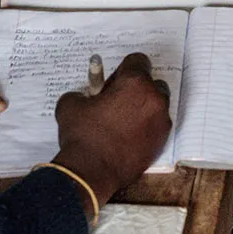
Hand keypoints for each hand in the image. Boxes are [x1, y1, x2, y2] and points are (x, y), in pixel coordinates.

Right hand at [52, 51, 173, 202]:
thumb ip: (82, 92)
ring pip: (157, 105)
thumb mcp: (71, 105)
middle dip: (137, 89)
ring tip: (122, 122)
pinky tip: (127, 137)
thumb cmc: (82, 135)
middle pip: (152, 83)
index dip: (123, 70)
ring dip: (143, 108)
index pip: (138, 61)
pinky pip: (156, 126)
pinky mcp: (161, 141)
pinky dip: (146, 127)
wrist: (91, 172)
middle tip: (117, 102)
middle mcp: (154, 98)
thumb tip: (84, 96)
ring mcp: (161, 121)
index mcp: (135, 83)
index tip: (113, 83)